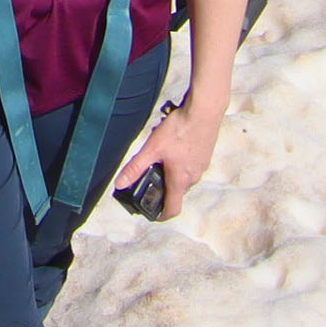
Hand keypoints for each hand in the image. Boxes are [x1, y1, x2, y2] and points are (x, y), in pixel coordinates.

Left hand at [125, 91, 229, 218]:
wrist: (204, 110)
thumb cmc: (180, 129)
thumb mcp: (152, 148)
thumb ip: (135, 167)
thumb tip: (120, 183)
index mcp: (180, 180)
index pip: (172, 209)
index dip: (161, 216)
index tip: (152, 214)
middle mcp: (193, 177)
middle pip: (176, 191)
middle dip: (161, 186)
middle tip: (148, 175)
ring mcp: (201, 166)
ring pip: (183, 177)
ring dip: (170, 171)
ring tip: (159, 153)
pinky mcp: (205, 155)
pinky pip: (190, 165)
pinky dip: (179, 161)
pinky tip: (172, 144)